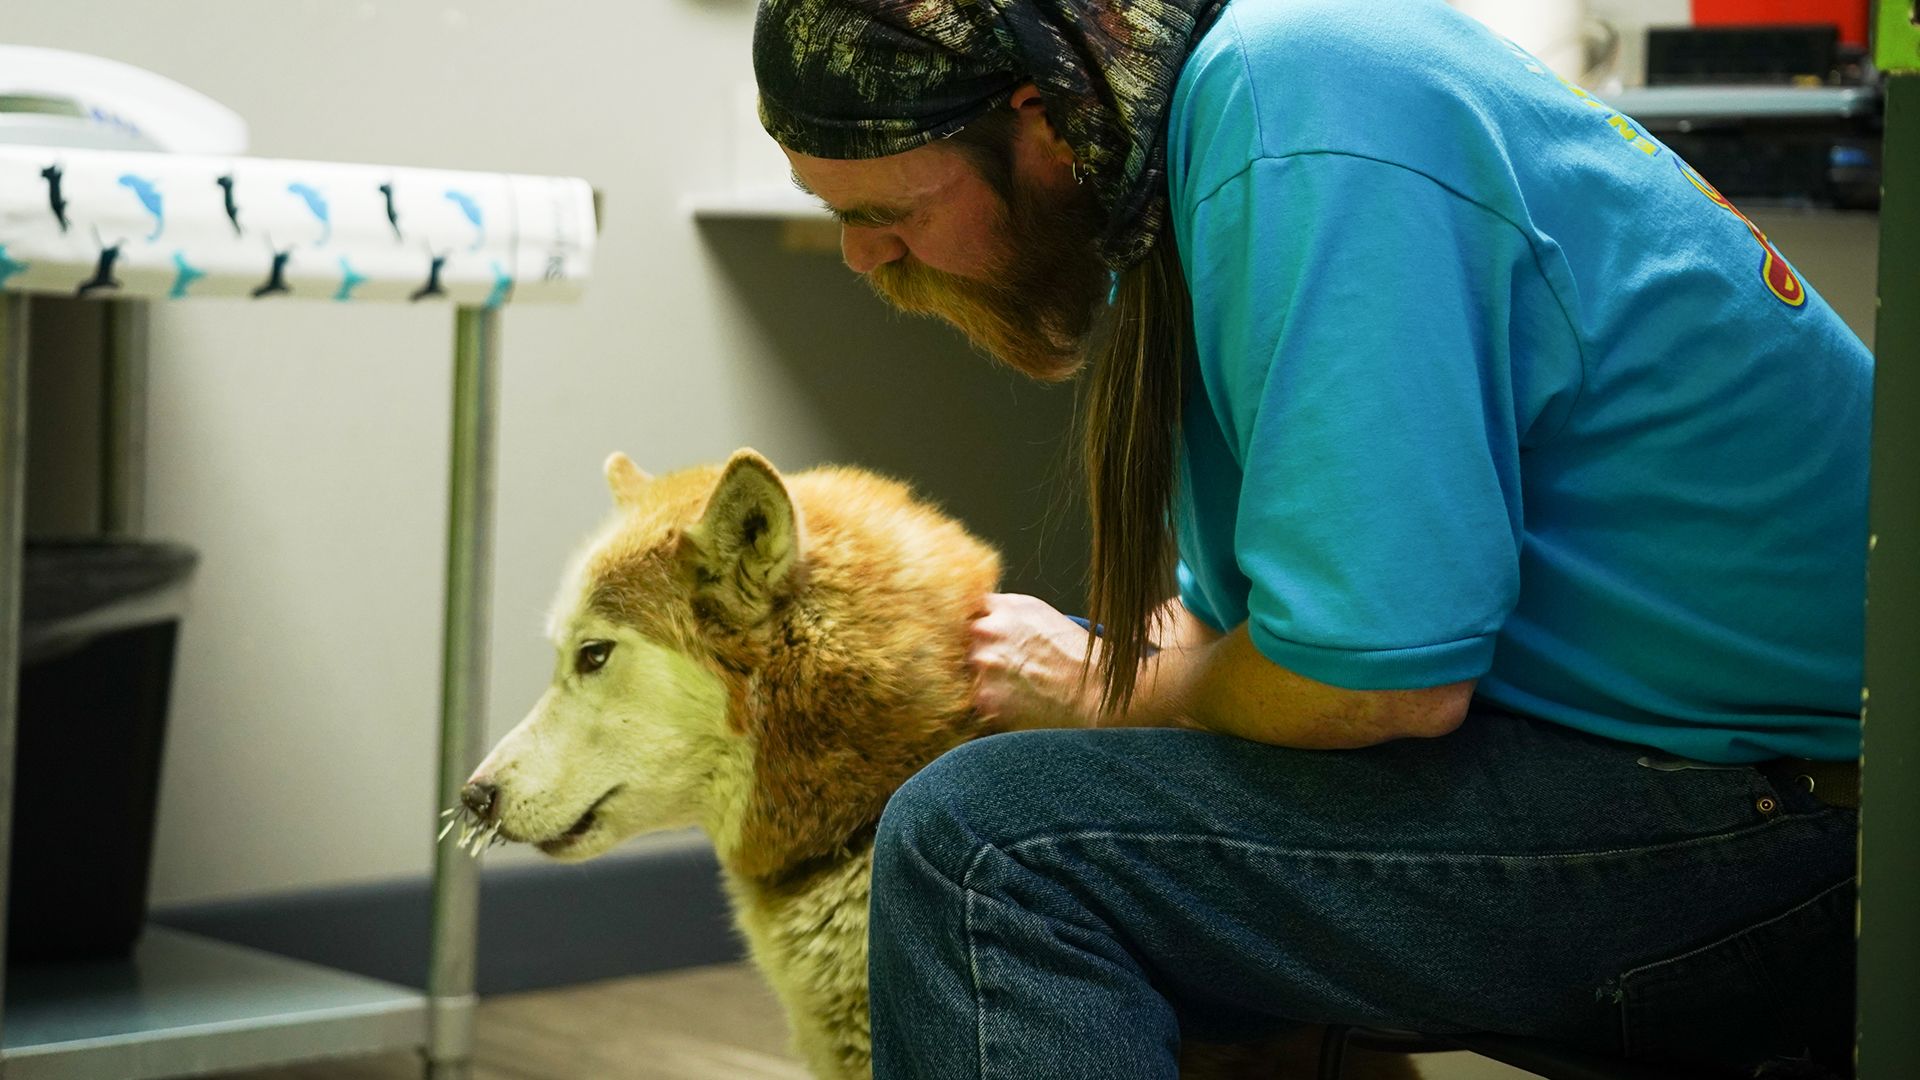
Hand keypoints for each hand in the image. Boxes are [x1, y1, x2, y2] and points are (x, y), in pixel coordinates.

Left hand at [966, 593, 1103, 728]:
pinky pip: (980, 700)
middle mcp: (987, 631)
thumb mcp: (1044, 616)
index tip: (986, 636)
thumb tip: (987, 619)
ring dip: (989, 680)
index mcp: (1003, 607)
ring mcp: (983, 665)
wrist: (1096, 693)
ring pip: (972, 672)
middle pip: (968, 642)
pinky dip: (995, 704)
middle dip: (985, 654)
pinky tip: (1021, 702)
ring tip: (1022, 687)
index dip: (981, 625)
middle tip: (1013, 668)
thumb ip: (1008, 614)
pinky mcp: (985, 697)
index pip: (971, 610)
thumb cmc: (1079, 657)